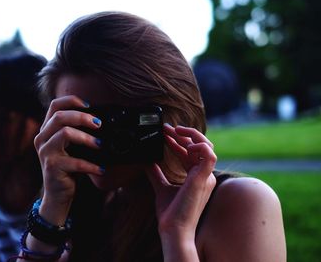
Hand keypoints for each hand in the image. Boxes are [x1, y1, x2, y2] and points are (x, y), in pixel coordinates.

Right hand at [33, 96, 103, 223]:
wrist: (57, 194)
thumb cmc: (67, 168)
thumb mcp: (71, 146)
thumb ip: (78, 132)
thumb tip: (100, 121)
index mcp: (47, 130)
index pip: (55, 105)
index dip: (71, 100)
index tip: (89, 105)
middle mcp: (42, 138)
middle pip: (60, 116)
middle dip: (83, 117)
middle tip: (99, 124)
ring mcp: (45, 152)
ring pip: (65, 133)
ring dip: (87, 138)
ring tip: (100, 145)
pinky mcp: (52, 167)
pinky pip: (74, 162)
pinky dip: (91, 165)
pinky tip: (100, 169)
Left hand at [146, 124, 216, 241]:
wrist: (173, 229)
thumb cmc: (170, 213)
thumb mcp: (161, 187)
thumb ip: (156, 174)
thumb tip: (147, 162)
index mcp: (195, 176)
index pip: (189, 152)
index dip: (177, 140)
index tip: (164, 133)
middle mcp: (203, 175)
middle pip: (199, 146)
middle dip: (182, 133)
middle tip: (166, 128)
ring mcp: (206, 176)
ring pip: (207, 146)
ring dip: (191, 135)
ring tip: (175, 131)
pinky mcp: (204, 178)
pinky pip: (209, 155)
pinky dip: (199, 146)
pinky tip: (185, 146)